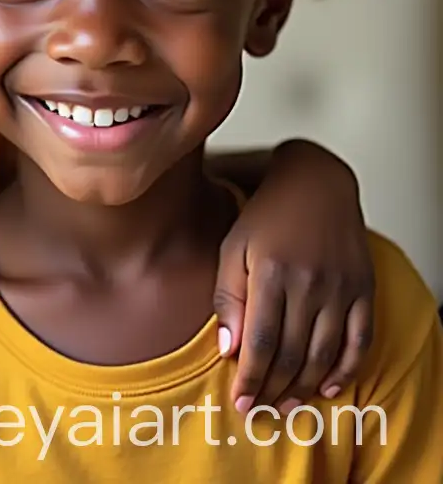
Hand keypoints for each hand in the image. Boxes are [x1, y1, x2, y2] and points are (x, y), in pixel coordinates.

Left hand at [213, 139, 374, 413]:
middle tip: (260, 410)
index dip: (250, 378)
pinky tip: (326, 386)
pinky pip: (359, 340)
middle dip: (273, 388)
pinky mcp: (363, 289)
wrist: (315, 182)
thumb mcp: (232, 247)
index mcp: (271, 272)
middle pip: (291, 353)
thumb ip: (228, 298)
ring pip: (323, 354)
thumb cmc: (267, 213)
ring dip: (304, 386)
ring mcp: (340, 287)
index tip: (241, 401)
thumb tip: (229, 349)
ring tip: (286, 404)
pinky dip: (345, 370)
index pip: (260, 341)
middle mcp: (309, 283)